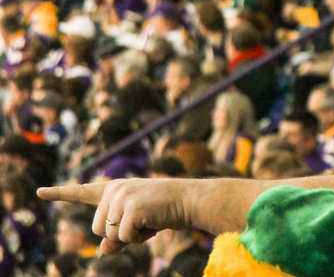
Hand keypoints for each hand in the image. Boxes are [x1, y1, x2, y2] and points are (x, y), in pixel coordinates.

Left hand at [37, 178, 191, 253]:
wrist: (188, 200)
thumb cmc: (163, 211)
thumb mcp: (136, 225)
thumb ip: (116, 236)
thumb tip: (103, 250)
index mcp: (114, 190)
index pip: (83, 192)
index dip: (60, 194)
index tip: (40, 192)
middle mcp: (114, 189)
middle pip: (98, 229)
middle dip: (119, 233)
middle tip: (143, 220)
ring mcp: (122, 197)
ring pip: (108, 235)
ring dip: (129, 236)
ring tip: (149, 219)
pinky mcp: (131, 208)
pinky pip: (123, 238)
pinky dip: (139, 237)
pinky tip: (152, 222)